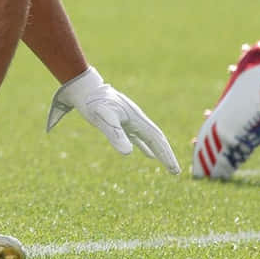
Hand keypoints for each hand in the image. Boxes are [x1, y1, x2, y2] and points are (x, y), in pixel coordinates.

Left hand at [46, 66, 180, 173]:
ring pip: (149, 137)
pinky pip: (138, 136)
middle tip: (175, 172)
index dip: (166, 155)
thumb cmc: (93, 102)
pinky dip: (145, 145)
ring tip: (166, 163)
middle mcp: (136, 119)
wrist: (83, 86)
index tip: (175, 171)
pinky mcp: (121, 120)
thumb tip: (128, 154)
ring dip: (158, 150)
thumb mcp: (103, 118)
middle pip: (156, 139)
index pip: (156, 140)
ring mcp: (130, 119)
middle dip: (166, 154)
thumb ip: (115, 135)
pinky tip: (147, 153)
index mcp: (136, 119)